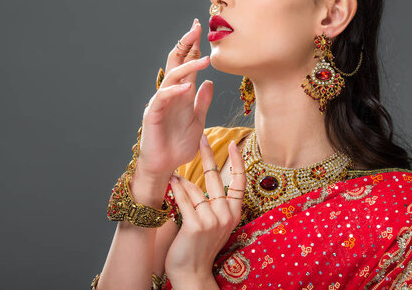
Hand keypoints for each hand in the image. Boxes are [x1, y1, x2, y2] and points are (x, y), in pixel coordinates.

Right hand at [135, 19, 213, 181]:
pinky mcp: (153, 114)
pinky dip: (174, 91)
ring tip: (205, 59)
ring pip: (171, 77)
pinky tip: (187, 87)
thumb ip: (203, 102)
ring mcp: (161, 102)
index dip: (193, 47)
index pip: (187, 64)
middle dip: (186, 44)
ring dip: (187, 66)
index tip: (202, 29)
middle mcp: (170, 94)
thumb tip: (210, 82)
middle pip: (176, 62)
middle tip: (196, 27)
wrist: (165, 165)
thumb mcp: (198, 120)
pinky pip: (162, 98)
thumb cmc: (179, 145)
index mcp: (181, 93)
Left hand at [164, 134, 245, 282]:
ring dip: (181, 181)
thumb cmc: (200, 246)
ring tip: (172, 177)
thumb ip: (212, 203)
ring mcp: (212, 220)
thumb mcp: (214, 224)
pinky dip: (176, 190)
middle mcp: (226, 215)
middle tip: (201, 138)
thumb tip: (200, 177)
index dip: (238, 162)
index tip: (235, 144)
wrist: (192, 273)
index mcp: (234, 213)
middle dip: (207, 155)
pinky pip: (184, 200)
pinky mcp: (196, 225)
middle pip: (216, 177)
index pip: (240, 182)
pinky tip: (171, 181)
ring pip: (194, 189)